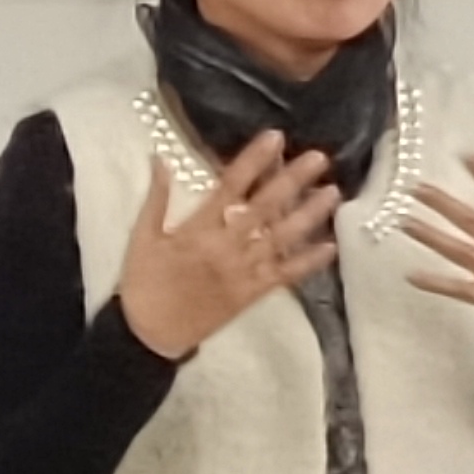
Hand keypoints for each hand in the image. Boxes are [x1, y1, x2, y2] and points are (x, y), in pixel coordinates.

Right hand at [117, 132, 338, 361]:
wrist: (150, 336)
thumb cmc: (144, 283)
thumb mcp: (142, 238)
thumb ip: (156, 198)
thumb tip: (161, 158)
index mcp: (197, 230)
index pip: (230, 187)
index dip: (254, 160)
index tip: (275, 138)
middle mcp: (226, 248)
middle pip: (264, 208)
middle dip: (292, 180)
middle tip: (319, 158)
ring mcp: (242, 272)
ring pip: (280, 239)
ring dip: (308, 215)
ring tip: (332, 193)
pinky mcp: (251, 294)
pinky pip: (284, 276)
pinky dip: (308, 262)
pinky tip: (330, 246)